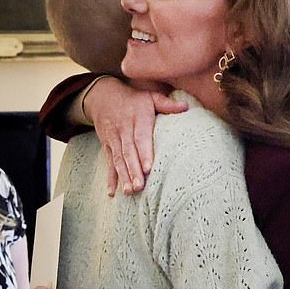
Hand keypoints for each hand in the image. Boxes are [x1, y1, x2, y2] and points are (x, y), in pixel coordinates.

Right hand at [82, 78, 187, 195]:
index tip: (148, 168)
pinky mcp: (107, 147)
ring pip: (118, 160)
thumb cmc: (134, 100)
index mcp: (137, 117)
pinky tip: (112, 192)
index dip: (144, 153)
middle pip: (128, 152)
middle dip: (133, 170)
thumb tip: (186, 107)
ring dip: (123, 177)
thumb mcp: (150, 97)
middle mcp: (124, 129)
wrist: (103, 96)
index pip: (140, 137)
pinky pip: (108, 163)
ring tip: (129, 191)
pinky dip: (110, 178)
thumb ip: (166, 104)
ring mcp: (114, 139)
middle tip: (140, 186)